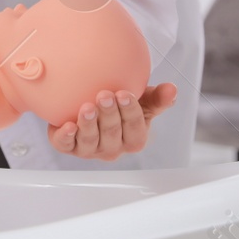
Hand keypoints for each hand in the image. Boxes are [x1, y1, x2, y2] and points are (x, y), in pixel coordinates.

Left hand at [48, 83, 175, 161]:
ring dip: (89, 124)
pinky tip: (67, 125)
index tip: (124, 94)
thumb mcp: (140, 101)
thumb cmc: (118, 107)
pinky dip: (66, 136)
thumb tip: (172, 88)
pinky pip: (66, 144)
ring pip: (91, 140)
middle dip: (109, 114)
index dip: (130, 112)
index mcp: (133, 139)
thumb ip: (156, 98)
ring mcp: (90, 149)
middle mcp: (113, 148)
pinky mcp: (67, 146)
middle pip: (112, 133)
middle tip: (104, 95)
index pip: (135, 127)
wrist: (83, 106)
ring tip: (87, 107)